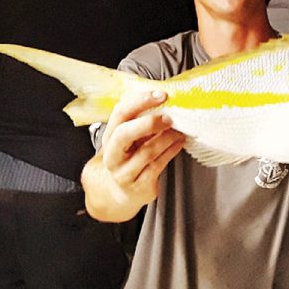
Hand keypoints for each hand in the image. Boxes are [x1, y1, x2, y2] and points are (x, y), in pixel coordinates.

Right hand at [99, 90, 184, 208]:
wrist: (118, 193)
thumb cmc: (128, 158)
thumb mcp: (128, 140)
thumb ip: (139, 122)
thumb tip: (164, 100)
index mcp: (109, 137)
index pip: (120, 114)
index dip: (140, 102)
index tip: (161, 95)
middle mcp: (113, 155)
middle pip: (124, 134)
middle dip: (148, 123)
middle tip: (169, 118)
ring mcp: (124, 173)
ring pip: (146, 151)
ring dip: (167, 138)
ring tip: (179, 131)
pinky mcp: (140, 186)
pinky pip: (157, 165)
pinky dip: (171, 151)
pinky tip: (179, 143)